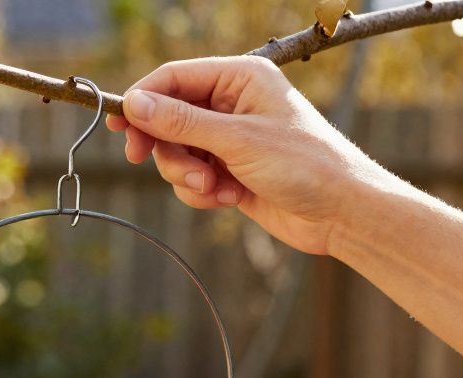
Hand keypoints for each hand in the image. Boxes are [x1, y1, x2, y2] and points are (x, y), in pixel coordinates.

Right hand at [107, 56, 397, 255]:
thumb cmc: (305, 165)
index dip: (143, 101)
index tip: (121, 128)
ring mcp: (230, 139)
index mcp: (240, 78)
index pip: (174, 78)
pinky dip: (202, 192)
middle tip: (150, 164)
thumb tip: (135, 104)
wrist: (342, 213)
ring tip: (214, 189)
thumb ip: (182, 122)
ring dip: (186, 175)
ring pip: (177, 153)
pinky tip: (229, 199)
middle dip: (167, 148)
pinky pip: (192, 179)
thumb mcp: (237, 140)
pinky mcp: (230, 172)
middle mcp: (233, 103)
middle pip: (168, 119)